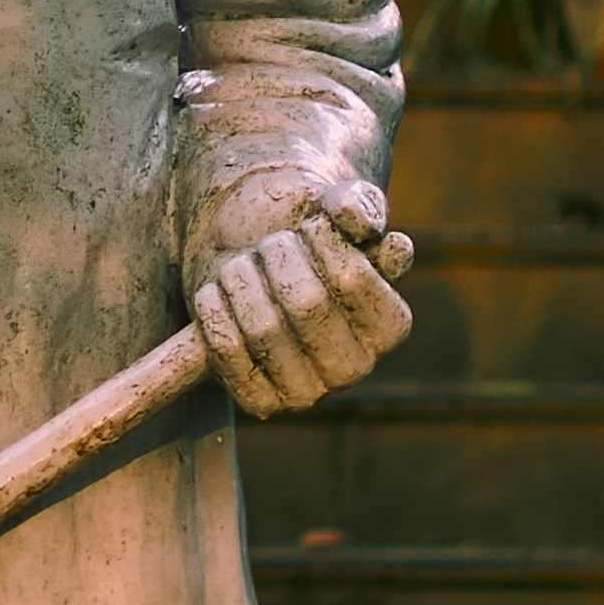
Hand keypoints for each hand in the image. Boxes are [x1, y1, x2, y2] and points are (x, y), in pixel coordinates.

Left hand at [191, 185, 413, 418]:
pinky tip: (216, 291)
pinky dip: (213, 310)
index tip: (308, 225)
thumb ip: (355, 202)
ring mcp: (308, 391)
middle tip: (268, 242)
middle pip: (305, 303)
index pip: (350, 277)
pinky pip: (227, 352)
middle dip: (276, 256)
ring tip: (240, 263)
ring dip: (240, 278)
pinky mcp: (260, 402)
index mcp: (390, 325)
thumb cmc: (302, 229)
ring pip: (263, 328)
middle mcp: (355, 367)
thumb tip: (356, 221)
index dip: (319, 239)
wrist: (248, 248)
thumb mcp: (334, 202)